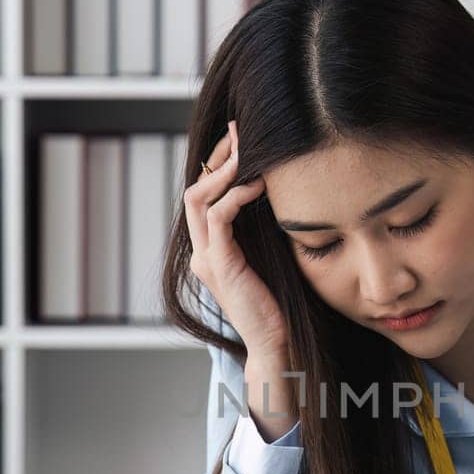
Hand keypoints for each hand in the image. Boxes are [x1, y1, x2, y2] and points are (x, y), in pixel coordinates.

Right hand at [183, 120, 286, 354]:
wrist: (275, 341)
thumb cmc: (278, 300)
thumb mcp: (268, 255)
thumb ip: (261, 229)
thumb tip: (278, 191)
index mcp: (210, 248)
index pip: (203, 194)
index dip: (218, 164)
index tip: (240, 139)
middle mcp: (201, 251)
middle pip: (195, 189)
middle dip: (217, 157)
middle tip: (240, 132)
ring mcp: (206, 258)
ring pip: (199, 198)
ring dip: (224, 170)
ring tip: (248, 150)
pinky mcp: (220, 264)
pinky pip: (219, 217)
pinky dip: (235, 194)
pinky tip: (258, 183)